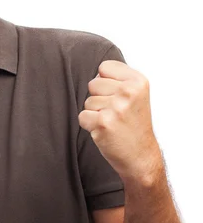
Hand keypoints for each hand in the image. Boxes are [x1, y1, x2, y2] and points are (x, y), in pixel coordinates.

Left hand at [78, 59, 162, 182]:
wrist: (140, 156)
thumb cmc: (134, 124)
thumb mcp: (136, 95)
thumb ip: (118, 79)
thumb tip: (95, 73)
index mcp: (138, 81)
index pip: (104, 67)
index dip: (106, 82)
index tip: (118, 97)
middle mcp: (129, 92)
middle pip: (93, 84)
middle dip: (99, 98)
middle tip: (116, 113)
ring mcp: (116, 107)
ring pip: (87, 101)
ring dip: (95, 113)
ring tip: (112, 123)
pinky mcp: (103, 123)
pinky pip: (82, 116)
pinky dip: (89, 125)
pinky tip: (105, 131)